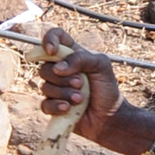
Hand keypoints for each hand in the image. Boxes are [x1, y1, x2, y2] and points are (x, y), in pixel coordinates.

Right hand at [37, 27, 125, 144]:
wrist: (110, 117)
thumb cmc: (107, 88)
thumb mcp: (101, 66)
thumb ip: (81, 59)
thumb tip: (58, 68)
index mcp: (71, 54)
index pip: (55, 37)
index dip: (49, 40)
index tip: (52, 51)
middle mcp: (60, 69)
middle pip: (45, 66)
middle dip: (62, 77)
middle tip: (81, 84)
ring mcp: (55, 88)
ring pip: (44, 86)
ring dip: (64, 93)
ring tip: (80, 99)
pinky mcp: (53, 106)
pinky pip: (44, 104)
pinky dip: (56, 106)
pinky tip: (68, 108)